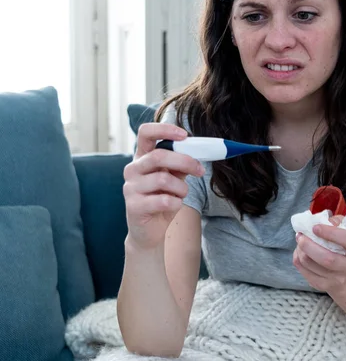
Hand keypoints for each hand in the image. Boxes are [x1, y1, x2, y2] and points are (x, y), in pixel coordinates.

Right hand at [123, 123, 204, 250]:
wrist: (150, 231)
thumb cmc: (162, 199)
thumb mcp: (174, 178)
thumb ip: (180, 164)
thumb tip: (198, 151)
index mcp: (142, 158)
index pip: (146, 133)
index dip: (164, 129)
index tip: (184, 135)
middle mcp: (132, 169)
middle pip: (159, 156)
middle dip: (185, 161)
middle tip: (200, 170)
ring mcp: (130, 188)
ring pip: (164, 179)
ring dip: (181, 188)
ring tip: (181, 194)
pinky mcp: (134, 206)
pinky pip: (163, 200)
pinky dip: (176, 203)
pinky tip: (173, 206)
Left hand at [293, 215, 345, 293]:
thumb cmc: (344, 247)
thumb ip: (338, 222)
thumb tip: (325, 221)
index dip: (331, 233)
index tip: (315, 227)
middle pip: (327, 258)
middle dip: (309, 245)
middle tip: (300, 235)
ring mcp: (337, 279)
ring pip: (311, 264)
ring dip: (300, 250)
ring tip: (300, 241)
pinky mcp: (322, 286)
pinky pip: (304, 271)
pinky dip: (298, 259)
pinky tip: (300, 252)